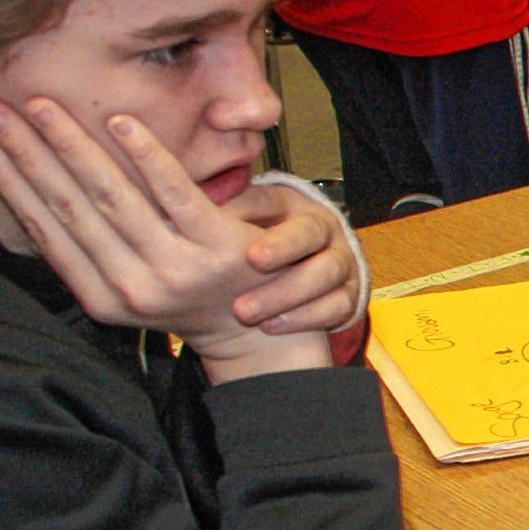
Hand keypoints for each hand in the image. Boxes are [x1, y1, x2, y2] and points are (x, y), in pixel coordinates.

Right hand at [0, 98, 326, 381]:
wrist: (262, 331)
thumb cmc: (188, 295)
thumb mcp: (127, 284)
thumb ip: (88, 250)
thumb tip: (29, 195)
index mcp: (101, 298)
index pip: (46, 230)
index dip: (11, 185)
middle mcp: (132, 287)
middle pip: (69, 207)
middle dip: (27, 155)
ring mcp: (177, 268)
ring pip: (112, 195)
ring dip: (71, 145)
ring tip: (41, 107)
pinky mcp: (218, 246)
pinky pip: (174, 191)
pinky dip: (145, 154)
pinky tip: (119, 121)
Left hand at [219, 180, 364, 335]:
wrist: (309, 268)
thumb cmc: (267, 242)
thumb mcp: (244, 222)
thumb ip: (218, 215)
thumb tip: (181, 207)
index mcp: (290, 206)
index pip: (274, 202)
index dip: (252, 212)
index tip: (231, 235)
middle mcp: (322, 231)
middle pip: (310, 233)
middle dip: (281, 247)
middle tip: (250, 263)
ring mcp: (339, 263)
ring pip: (327, 272)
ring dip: (286, 292)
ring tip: (244, 312)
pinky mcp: (347, 296)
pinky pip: (337, 307)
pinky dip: (305, 317)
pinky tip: (271, 326)